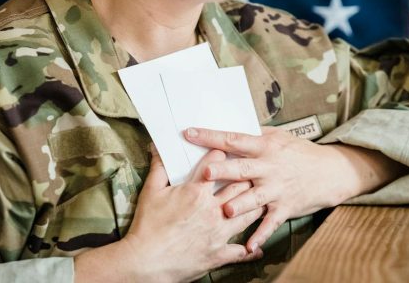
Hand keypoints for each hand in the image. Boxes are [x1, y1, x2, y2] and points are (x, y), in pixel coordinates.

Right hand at [118, 147, 263, 281]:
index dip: (222, 154)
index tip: (227, 150)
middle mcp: (213, 210)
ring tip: (262, 200)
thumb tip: (157, 147)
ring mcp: (218, 232)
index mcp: (197, 192)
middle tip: (253, 170)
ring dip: (256, 206)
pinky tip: (256, 248)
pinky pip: (240, 251)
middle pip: (239, 187)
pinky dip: (250, 250)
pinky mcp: (219, 253)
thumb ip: (159, 168)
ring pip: (247, 215)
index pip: (216, 165)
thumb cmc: (147, 226)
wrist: (146, 261)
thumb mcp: (150, 192)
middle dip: (247, 177)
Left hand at [184, 126, 405, 252]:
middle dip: (225, 171)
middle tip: (206, 174)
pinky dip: (261, 235)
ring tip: (225, 210)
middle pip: (243, 168)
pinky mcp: (285, 207)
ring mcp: (277, 188)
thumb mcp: (278, 137)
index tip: (190, 133)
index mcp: (264, 146)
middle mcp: (269, 167)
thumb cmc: (299, 152)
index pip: (234, 139)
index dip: (212, 136)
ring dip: (240, 205)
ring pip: (255, 198)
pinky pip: (271, 223)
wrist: (330, 171)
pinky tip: (249, 245)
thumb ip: (253, 134)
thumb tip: (228, 125)